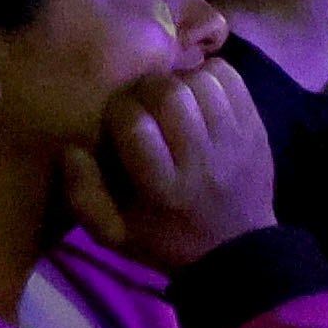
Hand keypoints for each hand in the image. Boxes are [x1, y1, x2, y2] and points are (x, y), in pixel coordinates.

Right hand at [76, 52, 281, 270]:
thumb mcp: (114, 234)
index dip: (119, 111)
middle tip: (141, 101)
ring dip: (179, 81)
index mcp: (164, 189)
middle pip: (171, 95)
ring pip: (201, 81)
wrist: (236, 251)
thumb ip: (84, 195)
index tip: (116, 119)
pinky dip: (209, 76)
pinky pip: (231, 79)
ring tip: (171, 98)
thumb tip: (72, 150)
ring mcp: (234, 141)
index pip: (136, 126)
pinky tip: (198, 94)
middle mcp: (202, 161)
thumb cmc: (166, 239)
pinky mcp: (255, 128)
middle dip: (147, 88)